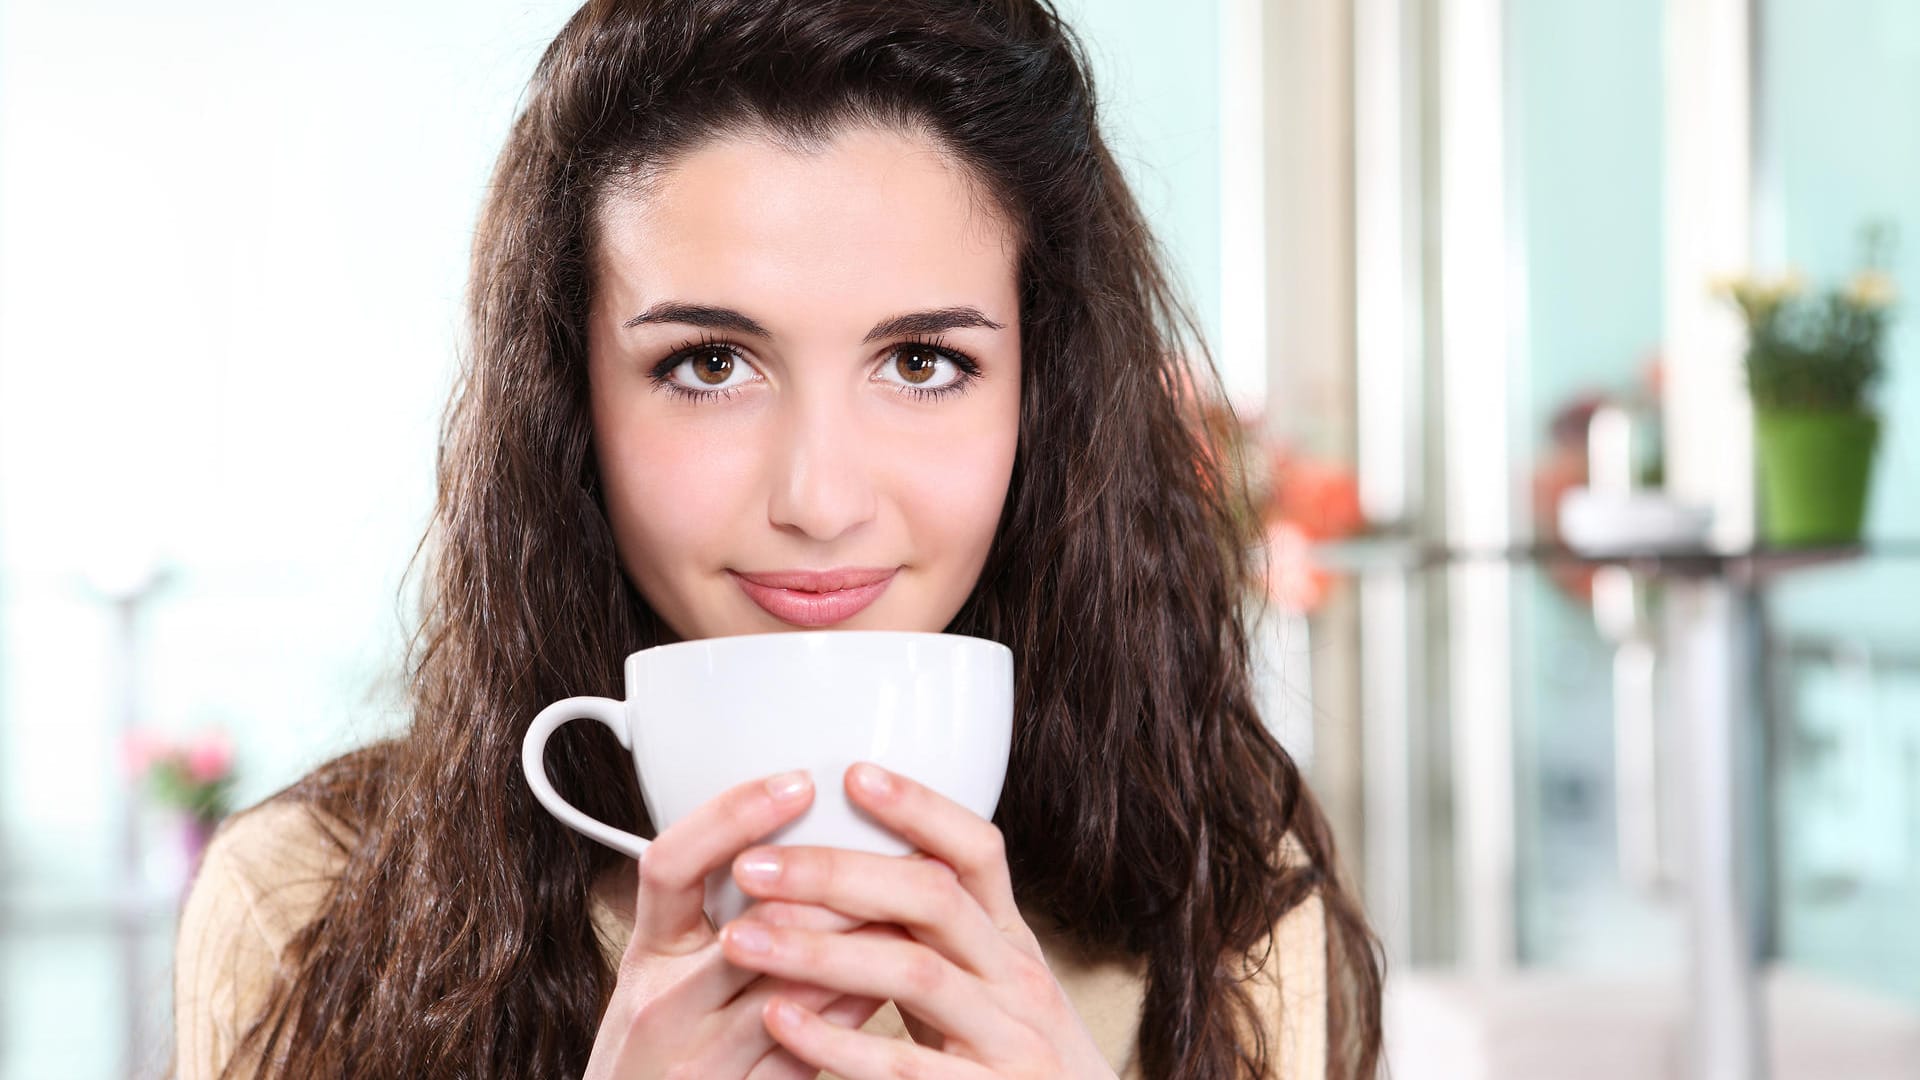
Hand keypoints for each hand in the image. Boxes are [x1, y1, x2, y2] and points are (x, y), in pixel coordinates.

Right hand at [583, 769, 899, 1079]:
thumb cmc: (666, 1054)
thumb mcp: (667, 979)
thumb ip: (712, 921)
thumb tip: (802, 848)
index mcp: (647, 955)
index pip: (671, 864)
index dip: (731, 816)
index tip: (798, 784)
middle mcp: (662, 1005)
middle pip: (755, 925)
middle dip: (834, 884)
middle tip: (899, 847)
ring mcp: (701, 1061)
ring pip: (797, 986)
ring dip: (862, 942)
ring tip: (915, 903)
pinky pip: (811, 1049)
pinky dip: (855, 1008)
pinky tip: (890, 980)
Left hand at [718, 763, 1118, 1078]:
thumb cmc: (1008, 1059)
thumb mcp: (987, 987)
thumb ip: (933, 937)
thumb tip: (846, 870)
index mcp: (1011, 942)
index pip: (978, 852)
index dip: (920, 808)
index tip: (851, 776)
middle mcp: (1018, 979)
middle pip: (933, 898)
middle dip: (837, 874)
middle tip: (754, 867)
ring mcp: (1010, 1039)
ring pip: (915, 973)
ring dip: (820, 953)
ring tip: (742, 940)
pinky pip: (906, 1066)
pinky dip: (837, 1043)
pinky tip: (780, 1022)